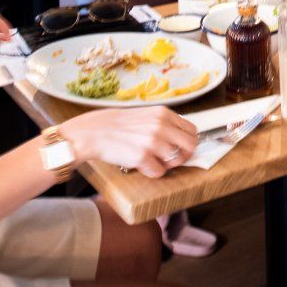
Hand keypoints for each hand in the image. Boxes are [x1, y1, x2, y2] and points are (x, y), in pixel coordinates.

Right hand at [63, 106, 202, 177]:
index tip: (182, 149)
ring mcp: (153, 141)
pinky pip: (159, 172)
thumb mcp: (145, 116)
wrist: (94, 132)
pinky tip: (140, 164)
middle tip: (171, 160)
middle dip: (184, 156)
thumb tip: (182, 138)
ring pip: (176, 161)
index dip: (188, 143)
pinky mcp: (143, 157)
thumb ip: (164, 124)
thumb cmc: (118, 126)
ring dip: (165, 165)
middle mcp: (161, 125)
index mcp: (164, 113)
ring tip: (151, 160)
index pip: (192, 130)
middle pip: (191, 146)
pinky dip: (151, 172)